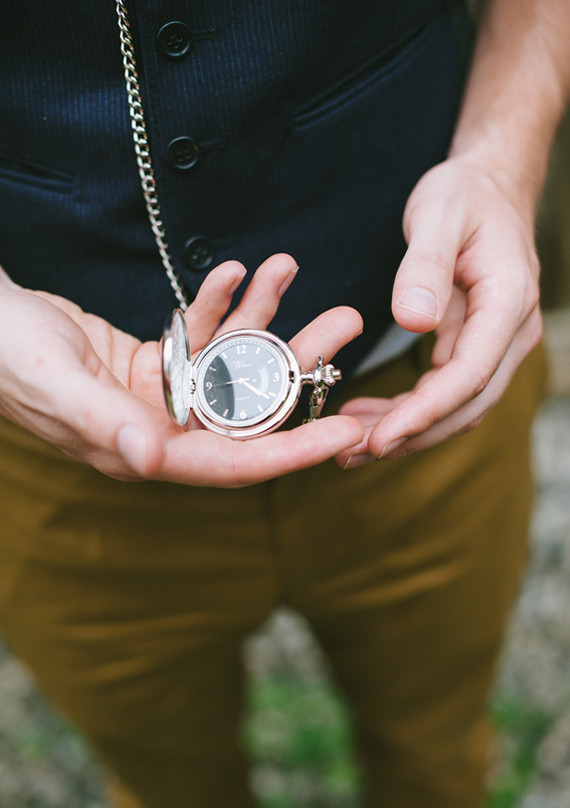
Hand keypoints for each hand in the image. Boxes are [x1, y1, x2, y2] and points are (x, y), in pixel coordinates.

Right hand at [0, 254, 363, 484]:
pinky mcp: (155, 361)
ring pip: (231, 362)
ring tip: (289, 267)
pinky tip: (235, 270)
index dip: (292, 452)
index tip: (347, 434)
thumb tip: (151, 460)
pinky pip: (199, 332)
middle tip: (346, 322)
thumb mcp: (54, 382)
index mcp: (144, 452)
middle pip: (247, 407)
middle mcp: (161, 430)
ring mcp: (161, 395)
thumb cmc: (7, 354)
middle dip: (298, 365)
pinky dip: (218, 302)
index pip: (233, 462)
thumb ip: (102, 421)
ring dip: (264, 317)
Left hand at [338, 157, 541, 467]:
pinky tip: (369, 417)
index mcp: (508, 301)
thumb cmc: (463, 196)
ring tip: (350, 445)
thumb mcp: (439, 214)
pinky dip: (410, 412)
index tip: (379, 438)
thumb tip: (414, 321)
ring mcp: (498, 344)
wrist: (489, 189)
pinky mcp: (478, 348)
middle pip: (466, 405)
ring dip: (408, 432)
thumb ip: (426, 266)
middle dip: (410, 436)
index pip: (469, 375)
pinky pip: (447, 392)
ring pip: (457, 408)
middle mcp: (512, 332)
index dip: (424, 412)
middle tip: (350, 454)